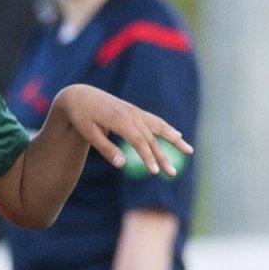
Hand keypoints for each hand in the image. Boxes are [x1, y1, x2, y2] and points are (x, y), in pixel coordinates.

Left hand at [56, 84, 192, 176]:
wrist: (79, 95)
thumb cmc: (81, 116)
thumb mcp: (89, 133)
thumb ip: (106, 148)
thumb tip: (122, 165)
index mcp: (119, 120)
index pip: (138, 141)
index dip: (148, 156)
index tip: (154, 172)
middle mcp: (130, 114)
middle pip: (151, 138)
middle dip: (163, 157)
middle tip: (172, 174)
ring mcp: (134, 111)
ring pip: (158, 126)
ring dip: (174, 139)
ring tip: (189, 151)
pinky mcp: (134, 110)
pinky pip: (154, 120)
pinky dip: (166, 128)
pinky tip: (177, 135)